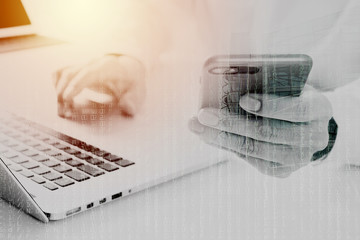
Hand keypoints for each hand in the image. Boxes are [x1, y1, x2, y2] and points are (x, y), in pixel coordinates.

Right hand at [53, 55, 145, 117]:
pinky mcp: (78, 70)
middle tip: (62, 111)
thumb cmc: (131, 83)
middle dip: (63, 92)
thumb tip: (128, 108)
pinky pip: (61, 73)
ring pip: (64, 73)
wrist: (129, 69)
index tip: (67, 98)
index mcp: (108, 67)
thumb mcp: (137, 92)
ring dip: (59, 91)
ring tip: (61, 110)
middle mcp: (93, 63)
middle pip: (71, 73)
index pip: (88, 73)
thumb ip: (133, 101)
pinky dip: (57, 86)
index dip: (76, 85)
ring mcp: (84, 65)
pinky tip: (61, 100)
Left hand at [189, 85, 332, 177]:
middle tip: (203, 113)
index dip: (269, 106)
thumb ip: (265, 83)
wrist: (308, 126)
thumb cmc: (291, 97)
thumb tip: (223, 82)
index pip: (297, 109)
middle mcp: (313, 137)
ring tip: (197, 126)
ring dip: (221, 137)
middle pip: (267, 133)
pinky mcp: (281, 171)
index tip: (243, 99)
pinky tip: (209, 135)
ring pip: (254, 149)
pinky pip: (250, 160)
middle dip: (231, 122)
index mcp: (320, 109)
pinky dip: (227, 146)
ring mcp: (298, 159)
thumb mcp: (287, 85)